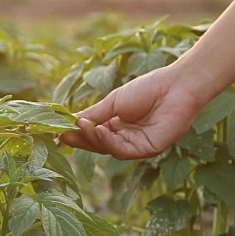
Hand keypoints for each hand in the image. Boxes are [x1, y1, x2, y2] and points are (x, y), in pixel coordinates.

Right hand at [59, 65, 207, 158]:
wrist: (175, 85)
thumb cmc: (147, 89)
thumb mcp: (113, 102)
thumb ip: (93, 114)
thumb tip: (69, 121)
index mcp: (117, 126)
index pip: (93, 134)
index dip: (77, 133)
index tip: (58, 131)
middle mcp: (126, 138)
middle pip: (98, 144)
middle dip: (81, 140)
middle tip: (63, 134)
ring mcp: (136, 145)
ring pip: (108, 149)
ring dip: (93, 139)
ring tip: (80, 127)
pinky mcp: (147, 150)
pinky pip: (123, 151)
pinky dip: (109, 142)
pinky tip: (101, 131)